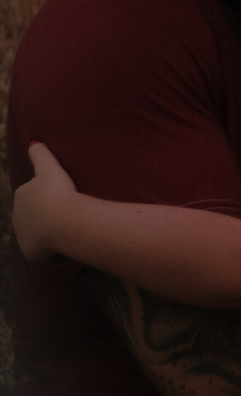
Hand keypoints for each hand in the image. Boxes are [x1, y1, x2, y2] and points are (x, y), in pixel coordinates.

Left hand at [12, 143, 77, 261]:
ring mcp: (23, 236)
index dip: (49, 198)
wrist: (63, 220)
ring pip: (38, 235)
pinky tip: (67, 245)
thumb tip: (33, 142)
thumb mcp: (50, 167)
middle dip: (47, 217)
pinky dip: (53, 250)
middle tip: (69, 216)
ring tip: (69, 231)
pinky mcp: (30, 253)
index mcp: (21, 195)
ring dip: (50, 234)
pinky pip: (44, 252)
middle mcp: (17, 217)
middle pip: (34, 217)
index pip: (34, 196)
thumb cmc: (59, 191)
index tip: (65, 198)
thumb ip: (41, 154)